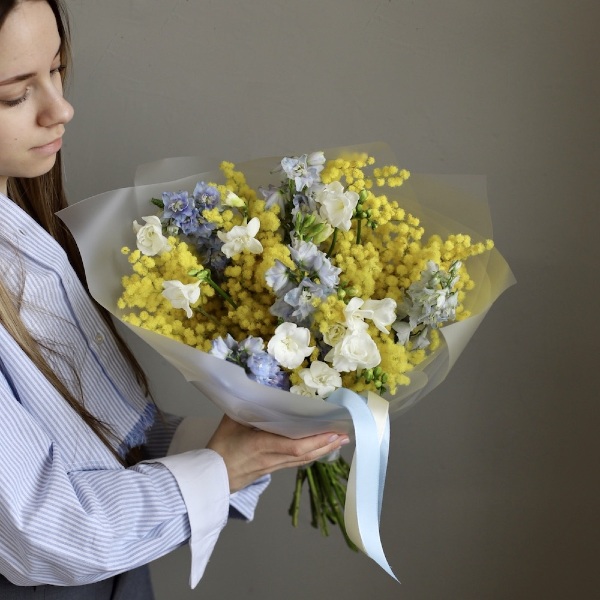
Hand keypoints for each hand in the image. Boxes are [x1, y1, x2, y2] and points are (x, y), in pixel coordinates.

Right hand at [206, 415, 349, 492]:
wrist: (212, 477)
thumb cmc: (222, 446)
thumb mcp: (231, 420)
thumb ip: (246, 405)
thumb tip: (257, 385)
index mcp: (263, 444)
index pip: (295, 445)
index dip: (316, 440)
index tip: (333, 431)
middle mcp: (273, 457)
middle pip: (306, 455)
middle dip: (327, 445)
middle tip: (345, 435)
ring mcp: (275, 466)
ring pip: (304, 460)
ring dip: (323, 451)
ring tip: (340, 441)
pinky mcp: (273, 470)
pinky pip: (297, 462)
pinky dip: (312, 455)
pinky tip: (321, 449)